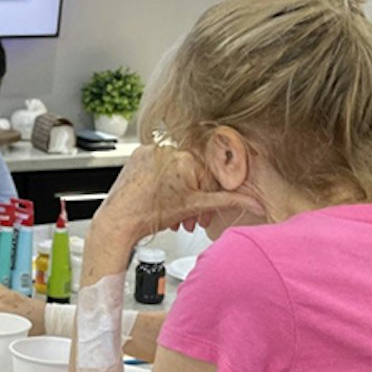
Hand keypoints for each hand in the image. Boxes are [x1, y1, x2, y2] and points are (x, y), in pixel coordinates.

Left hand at [91, 144, 263, 245]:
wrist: (116, 222)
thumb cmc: (148, 215)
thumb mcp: (194, 207)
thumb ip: (228, 201)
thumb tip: (255, 202)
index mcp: (184, 158)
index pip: (210, 172)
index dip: (210, 195)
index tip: (205, 210)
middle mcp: (166, 150)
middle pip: (192, 172)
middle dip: (193, 199)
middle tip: (190, 219)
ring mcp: (149, 151)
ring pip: (176, 170)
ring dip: (179, 193)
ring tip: (173, 213)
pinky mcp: (137, 156)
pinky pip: (158, 166)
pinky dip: (163, 183)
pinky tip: (159, 199)